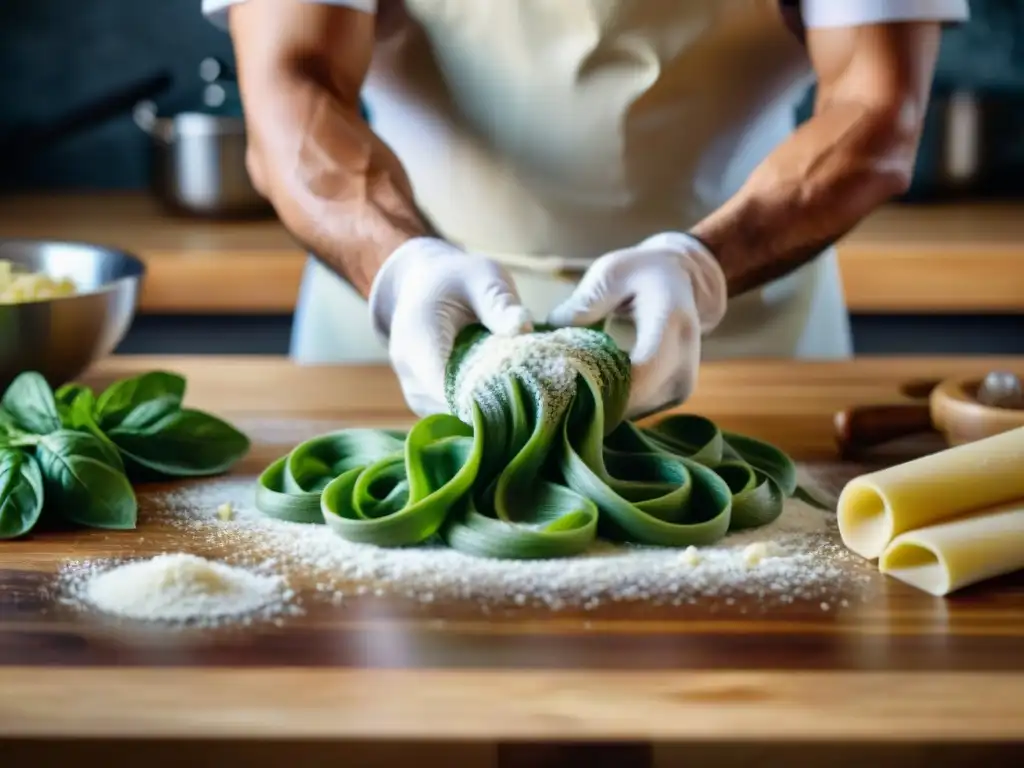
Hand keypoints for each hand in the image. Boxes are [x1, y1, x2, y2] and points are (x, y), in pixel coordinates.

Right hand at [369, 237, 532, 416]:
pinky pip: (450, 414)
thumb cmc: (456, 278)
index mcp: (418, 338)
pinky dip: (475, 408)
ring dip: (483, 409)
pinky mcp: (422, 400)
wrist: (423, 283)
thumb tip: (524, 328)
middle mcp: (408, 370)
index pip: (446, 386)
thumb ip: (500, 302)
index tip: (522, 390)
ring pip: (451, 416)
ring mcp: (413, 389)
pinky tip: (499, 393)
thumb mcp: (482, 277)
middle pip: (451, 407)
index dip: (483, 397)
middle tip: (531, 390)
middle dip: (491, 404)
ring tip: (516, 390)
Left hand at [547, 232, 726, 417]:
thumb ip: (584, 302)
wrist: (681, 281)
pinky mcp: (674, 397)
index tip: (564, 381)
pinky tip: (592, 388)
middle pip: (635, 399)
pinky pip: (638, 411)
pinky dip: (614, 404)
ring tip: (572, 384)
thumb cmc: (640, 273)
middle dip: (593, 399)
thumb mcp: (610, 272)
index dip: (603, 386)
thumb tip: (552, 332)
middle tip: (556, 387)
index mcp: (671, 322)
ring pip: (634, 411)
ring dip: (601, 404)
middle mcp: (685, 359)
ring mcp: (682, 383)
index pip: (644, 370)